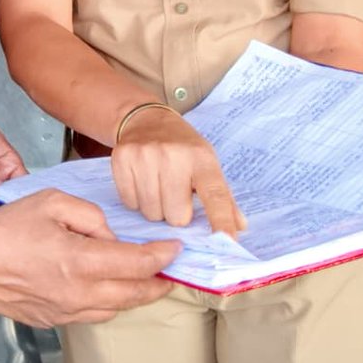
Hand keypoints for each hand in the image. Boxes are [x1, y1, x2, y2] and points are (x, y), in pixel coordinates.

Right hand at [0, 189, 178, 326]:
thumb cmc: (4, 228)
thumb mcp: (51, 201)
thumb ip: (89, 215)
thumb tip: (109, 235)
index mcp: (79, 261)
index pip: (136, 264)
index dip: (161, 256)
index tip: (174, 248)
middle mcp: (76, 293)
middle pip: (133, 295)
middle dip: (157, 283)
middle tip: (170, 272)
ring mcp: (63, 312)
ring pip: (114, 310)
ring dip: (133, 296)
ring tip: (142, 281)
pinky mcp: (51, 321)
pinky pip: (89, 316)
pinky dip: (105, 304)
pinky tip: (103, 288)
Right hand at [111, 108, 244, 236]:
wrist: (146, 120)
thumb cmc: (182, 147)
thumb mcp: (207, 163)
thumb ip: (222, 196)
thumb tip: (239, 226)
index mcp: (201, 158)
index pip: (215, 196)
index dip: (222, 222)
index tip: (229, 242)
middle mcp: (173, 155)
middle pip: (177, 216)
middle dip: (177, 214)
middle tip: (175, 195)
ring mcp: (145, 155)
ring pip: (151, 213)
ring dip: (156, 208)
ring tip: (158, 187)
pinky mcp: (122, 158)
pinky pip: (130, 203)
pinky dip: (136, 200)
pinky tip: (141, 182)